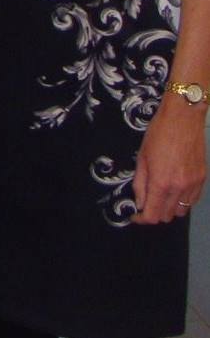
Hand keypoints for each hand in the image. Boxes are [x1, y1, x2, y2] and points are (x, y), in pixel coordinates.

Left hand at [132, 98, 206, 224]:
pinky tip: (174, 191)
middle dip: (154, 213)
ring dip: (169, 209)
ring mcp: (194, 185)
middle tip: (146, 203)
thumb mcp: (142, 157)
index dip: (142, 219)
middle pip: (167, 216)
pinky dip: (182, 201)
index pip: (153, 215)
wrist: (183, 118)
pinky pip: (193, 201)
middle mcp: (179, 188)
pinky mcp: (203, 179)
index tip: (136, 216)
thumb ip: (140, 183)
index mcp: (161, 182)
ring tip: (160, 196)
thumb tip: (140, 203)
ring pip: (182, 211)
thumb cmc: (158, 134)